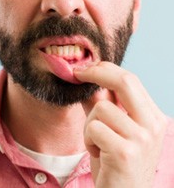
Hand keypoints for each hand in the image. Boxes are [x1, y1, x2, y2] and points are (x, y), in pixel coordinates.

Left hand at [74, 62, 166, 187]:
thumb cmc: (115, 162)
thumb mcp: (111, 128)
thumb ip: (101, 103)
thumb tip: (85, 78)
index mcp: (152, 116)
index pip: (130, 80)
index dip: (105, 69)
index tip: (85, 68)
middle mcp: (152, 125)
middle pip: (124, 82)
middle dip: (96, 72)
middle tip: (77, 74)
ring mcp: (142, 139)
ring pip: (101, 108)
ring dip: (89, 124)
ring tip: (97, 143)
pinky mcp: (125, 153)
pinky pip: (94, 128)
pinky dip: (88, 140)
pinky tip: (98, 154)